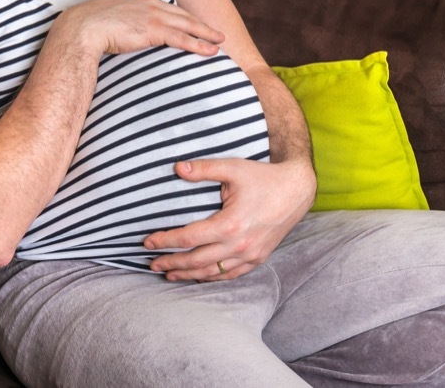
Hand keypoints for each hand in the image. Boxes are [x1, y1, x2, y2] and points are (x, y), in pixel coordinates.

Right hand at [56, 0, 224, 57]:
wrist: (82, 27)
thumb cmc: (91, 27)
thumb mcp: (112, 20)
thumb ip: (125, 24)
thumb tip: (126, 36)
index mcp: (142, 0)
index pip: (170, 9)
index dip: (185, 17)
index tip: (196, 24)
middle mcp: (151, 4)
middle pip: (184, 15)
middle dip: (202, 24)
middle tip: (217, 33)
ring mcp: (153, 15)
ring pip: (188, 25)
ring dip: (206, 33)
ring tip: (220, 41)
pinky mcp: (153, 29)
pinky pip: (182, 38)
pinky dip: (199, 44)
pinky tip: (210, 51)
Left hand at [143, 157, 315, 281]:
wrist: (297, 190)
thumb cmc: (264, 177)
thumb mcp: (233, 168)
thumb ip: (204, 169)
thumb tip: (177, 168)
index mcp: (229, 224)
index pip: (188, 238)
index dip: (165, 241)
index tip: (147, 242)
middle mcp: (239, 245)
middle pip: (196, 260)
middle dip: (171, 263)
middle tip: (151, 264)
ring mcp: (250, 255)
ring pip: (212, 272)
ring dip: (188, 274)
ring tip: (169, 274)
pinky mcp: (258, 258)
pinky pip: (230, 274)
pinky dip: (211, 278)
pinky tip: (198, 276)